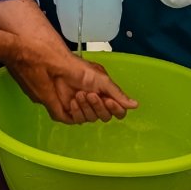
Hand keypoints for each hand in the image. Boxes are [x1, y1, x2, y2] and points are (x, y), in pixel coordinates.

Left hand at [6, 38, 137, 123]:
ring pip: (91, 119)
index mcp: (103, 93)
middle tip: (91, 94)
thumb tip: (135, 105)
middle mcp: (93, 103)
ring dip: (87, 107)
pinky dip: (76, 111)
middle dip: (99, 106)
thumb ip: (117, 94)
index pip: (116, 110)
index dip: (115, 108)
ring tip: (79, 94)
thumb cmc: (77, 69)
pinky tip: (71, 101)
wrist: (54, 68)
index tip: (110, 101)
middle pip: (105, 116)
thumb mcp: (101, 79)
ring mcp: (80, 110)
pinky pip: (77, 121)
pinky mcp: (66, 115)